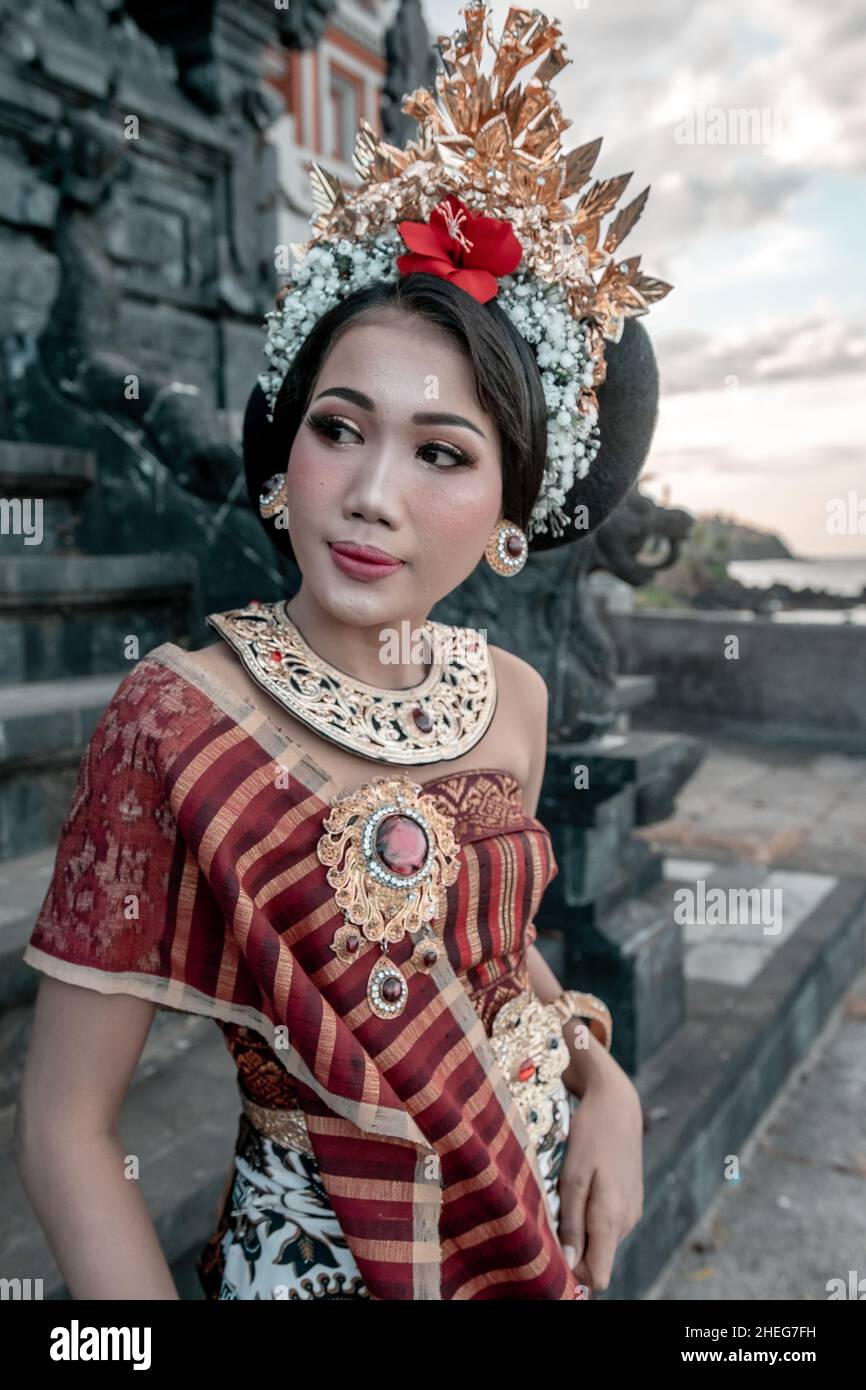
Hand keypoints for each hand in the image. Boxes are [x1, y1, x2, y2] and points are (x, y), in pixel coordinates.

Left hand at [557, 1056, 643, 1294]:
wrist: (618, 1102)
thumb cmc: (591, 1135)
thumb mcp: (573, 1175)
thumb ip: (572, 1222)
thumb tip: (570, 1263)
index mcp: (612, 1218)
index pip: (599, 1275)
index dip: (574, 1273)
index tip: (553, 1256)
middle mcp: (627, 1221)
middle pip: (597, 1258)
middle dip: (573, 1248)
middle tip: (551, 1216)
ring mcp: (631, 1210)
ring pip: (601, 1239)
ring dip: (580, 1228)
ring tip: (564, 1195)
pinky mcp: (630, 1199)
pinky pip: (606, 1221)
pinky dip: (590, 1214)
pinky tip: (581, 1187)